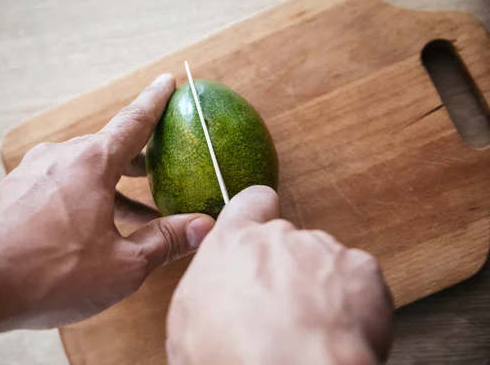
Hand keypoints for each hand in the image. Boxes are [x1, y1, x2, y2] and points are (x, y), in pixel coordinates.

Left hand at [0, 74, 214, 363]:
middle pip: (109, 148)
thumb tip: (203, 226)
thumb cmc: (48, 274)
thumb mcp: (122, 265)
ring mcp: (32, 173)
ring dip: (112, 187)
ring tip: (133, 215)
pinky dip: (84, 197)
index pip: (133, 122)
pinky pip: (59, 184)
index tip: (166, 81)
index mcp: (91, 164)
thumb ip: (165, 241)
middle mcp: (60, 158)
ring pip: (84, 170)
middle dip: (137, 158)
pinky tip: (90, 227)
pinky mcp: (14, 192)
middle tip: (158, 168)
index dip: (155, 101)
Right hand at [167, 186, 392, 364]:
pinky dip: (354, 302)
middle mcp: (280, 237)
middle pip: (289, 241)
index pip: (250, 203)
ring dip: (320, 286)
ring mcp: (323, 249)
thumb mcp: (189, 316)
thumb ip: (209, 285)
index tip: (262, 226)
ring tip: (311, 328)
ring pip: (324, 261)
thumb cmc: (233, 353)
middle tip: (283, 309)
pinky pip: (358, 280)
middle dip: (289, 268)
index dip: (258, 211)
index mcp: (234, 243)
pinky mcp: (361, 269)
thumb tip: (216, 296)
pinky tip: (337, 330)